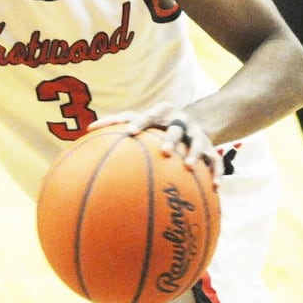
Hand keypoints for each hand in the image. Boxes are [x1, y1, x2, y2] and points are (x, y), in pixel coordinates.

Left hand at [91, 106, 217, 173]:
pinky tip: (216, 187)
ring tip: (190, 167)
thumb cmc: (155, 125)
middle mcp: (179, 121)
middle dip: (171, 139)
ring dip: (194, 154)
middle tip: (165, 152)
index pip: (148, 115)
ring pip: (197, 143)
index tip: (130, 132)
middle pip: (175, 128)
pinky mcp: (210, 146)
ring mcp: (196, 133)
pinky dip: (217, 172)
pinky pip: (216, 160)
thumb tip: (85, 130)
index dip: (139, 122)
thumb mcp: (141, 120)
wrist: (194, 120)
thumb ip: (116, 124)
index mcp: (160, 114)